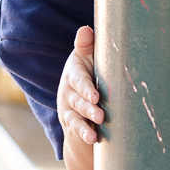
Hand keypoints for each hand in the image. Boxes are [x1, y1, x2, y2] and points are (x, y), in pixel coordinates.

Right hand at [57, 26, 103, 143]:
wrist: (82, 97)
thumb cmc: (90, 72)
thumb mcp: (88, 58)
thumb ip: (86, 45)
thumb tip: (85, 29)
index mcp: (74, 74)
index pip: (78, 80)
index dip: (86, 89)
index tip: (96, 97)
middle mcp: (68, 92)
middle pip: (77, 101)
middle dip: (88, 109)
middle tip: (101, 115)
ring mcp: (68, 109)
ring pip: (75, 117)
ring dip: (85, 125)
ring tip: (95, 132)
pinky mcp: (71, 124)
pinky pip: (76, 130)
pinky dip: (83, 135)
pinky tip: (92, 140)